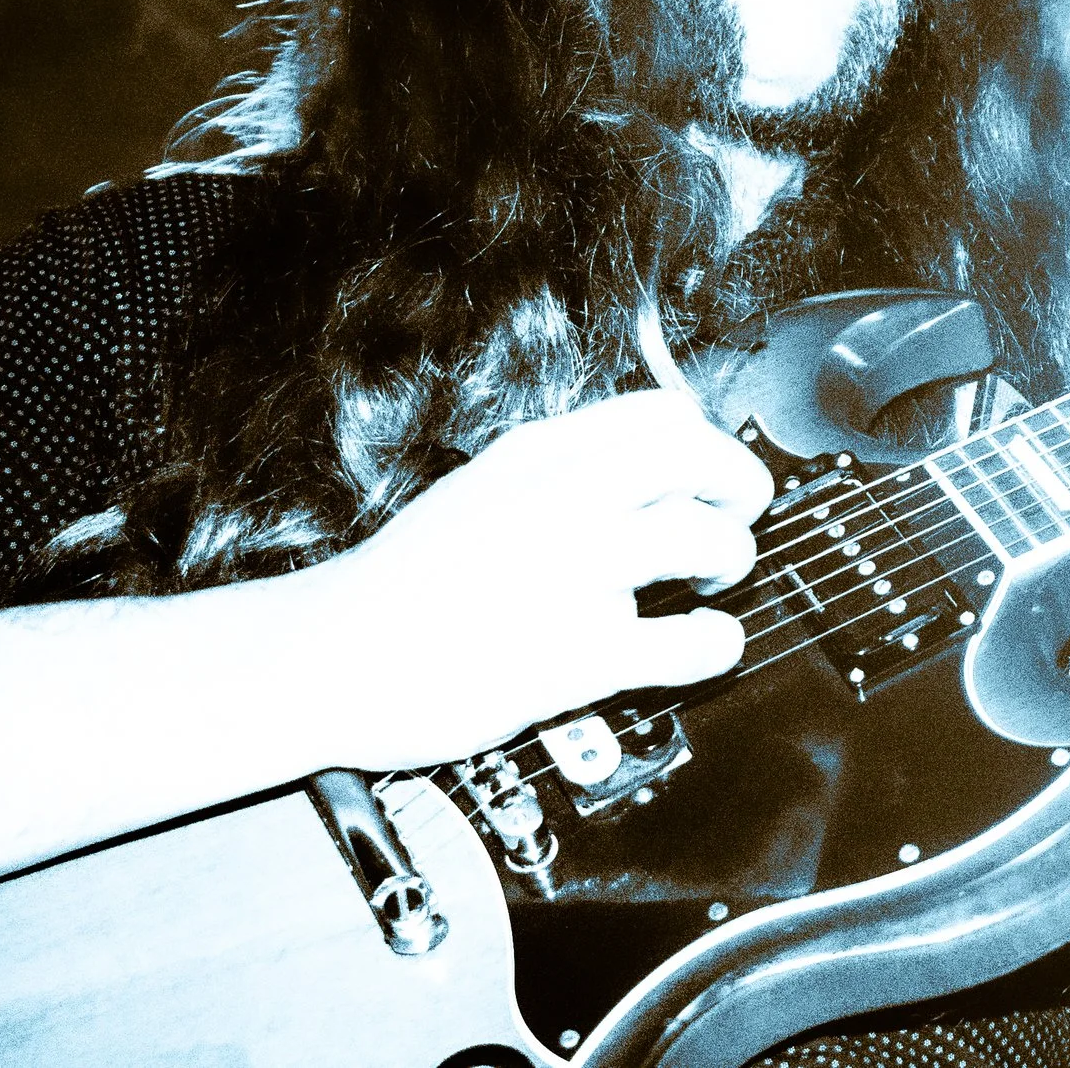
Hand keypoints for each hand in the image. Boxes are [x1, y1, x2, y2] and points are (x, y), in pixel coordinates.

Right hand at [290, 388, 773, 768]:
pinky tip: (707, 643)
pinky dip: (718, 642)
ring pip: (707, 537)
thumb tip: (625, 474)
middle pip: (700, 456)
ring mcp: (573, 573)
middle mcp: (562, 499)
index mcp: (536, 456)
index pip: (659, 412)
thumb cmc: (398, 586)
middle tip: (739, 517)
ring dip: (732, 557)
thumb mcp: (476, 492)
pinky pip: (690, 640)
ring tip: (716, 579)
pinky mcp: (578, 654)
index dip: (705, 440)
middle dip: (743, 483)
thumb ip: (549, 477)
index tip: (709, 471)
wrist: (326, 657)